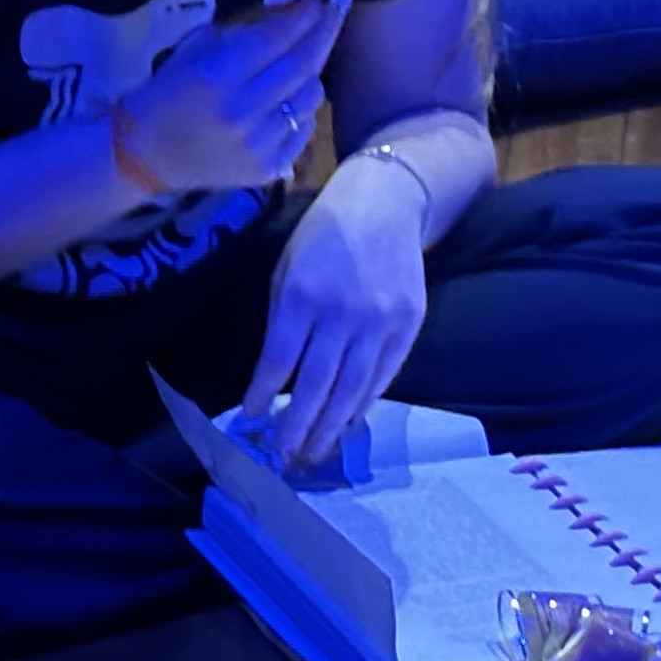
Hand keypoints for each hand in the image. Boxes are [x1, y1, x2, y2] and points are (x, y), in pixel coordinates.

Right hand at [115, 0, 341, 195]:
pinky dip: (302, 109)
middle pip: (302, 65)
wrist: (147, 155)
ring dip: (313, 73)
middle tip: (333, 14)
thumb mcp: (198, 48)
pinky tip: (290, 98)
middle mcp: (243, 112)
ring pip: (311, 97)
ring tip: (306, 59)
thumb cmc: (168, 93)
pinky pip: (304, 129)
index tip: (319, 0)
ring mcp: (260, 145)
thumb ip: (246, 30)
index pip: (276, 38)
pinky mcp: (269, 169)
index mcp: (217, 77)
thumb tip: (294, 10)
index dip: (304, 16)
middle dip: (323, 34)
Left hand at [241, 171, 431, 471]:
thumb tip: (275, 378)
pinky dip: (363, 402)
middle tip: (285, 456)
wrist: (385, 204)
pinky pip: (383, 375)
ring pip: (353, 388)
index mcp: (304, 294)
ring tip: (314, 452)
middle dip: (298, 426)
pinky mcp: (408, 325)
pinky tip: (347, 422)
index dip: (264, 394)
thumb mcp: (288, 268)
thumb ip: (283, 320)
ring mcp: (381, 321)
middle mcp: (343, 312)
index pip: (280, 359)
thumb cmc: (324, 236)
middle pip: (318, 384)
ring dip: (331, 426)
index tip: (252, 419)